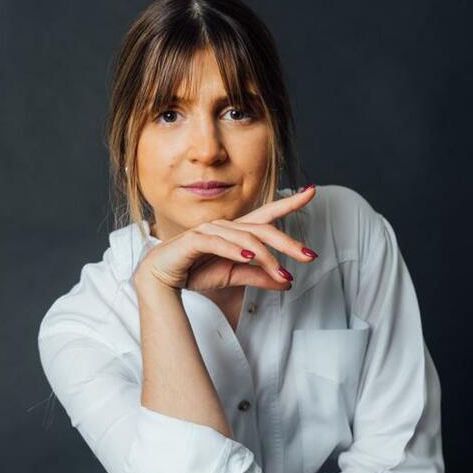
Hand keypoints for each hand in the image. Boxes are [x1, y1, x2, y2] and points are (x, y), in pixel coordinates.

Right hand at [133, 184, 316, 293]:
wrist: (160, 280)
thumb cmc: (193, 273)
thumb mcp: (233, 276)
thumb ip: (258, 276)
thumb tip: (287, 281)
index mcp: (236, 231)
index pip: (267, 214)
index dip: (289, 202)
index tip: (312, 191)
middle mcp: (225, 226)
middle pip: (263, 229)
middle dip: (288, 242)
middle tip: (309, 255)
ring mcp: (209, 230)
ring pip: (244, 239)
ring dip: (265, 256)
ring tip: (280, 272)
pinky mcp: (193, 240)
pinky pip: (217, 243)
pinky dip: (234, 250)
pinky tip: (249, 257)